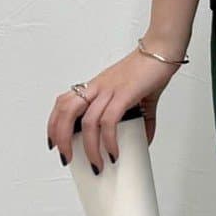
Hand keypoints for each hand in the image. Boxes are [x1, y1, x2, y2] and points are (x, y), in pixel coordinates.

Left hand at [46, 43, 182, 173]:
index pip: (63, 103)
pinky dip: (109, 140)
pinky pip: (109, 121)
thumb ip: (141, 120)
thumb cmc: (149, 69)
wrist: (162, 50)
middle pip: (66, 111)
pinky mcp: (124, 94)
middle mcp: (98, 88)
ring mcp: (109, 90)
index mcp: (96, 87)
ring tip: (95, 164)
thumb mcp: (140, 98)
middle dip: (61, 138)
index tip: (53, 143)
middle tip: (66, 158)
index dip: (53, 124)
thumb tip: (144, 140)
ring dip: (88, 147)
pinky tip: (113, 153)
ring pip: (87, 121)